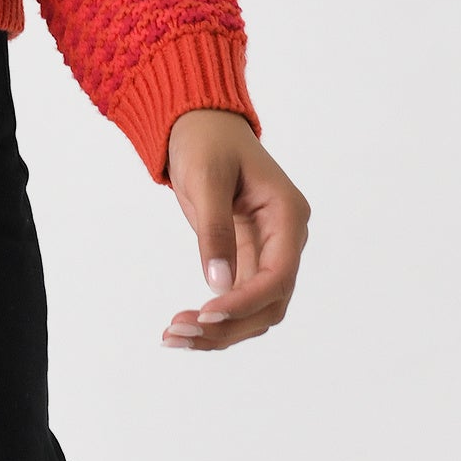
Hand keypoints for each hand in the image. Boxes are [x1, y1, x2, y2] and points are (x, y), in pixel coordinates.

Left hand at [159, 108, 309, 351]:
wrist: (197, 122)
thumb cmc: (205, 140)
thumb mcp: (206, 178)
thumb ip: (215, 229)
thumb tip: (219, 286)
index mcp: (287, 214)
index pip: (278, 275)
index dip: (245, 301)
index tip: (206, 315)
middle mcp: (285, 239)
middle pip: (269, 303)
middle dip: (228, 325)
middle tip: (179, 334)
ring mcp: (268, 251)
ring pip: (254, 310)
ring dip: (219, 331)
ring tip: (173, 337)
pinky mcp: (246, 258)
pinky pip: (237, 299)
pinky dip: (213, 318)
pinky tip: (182, 330)